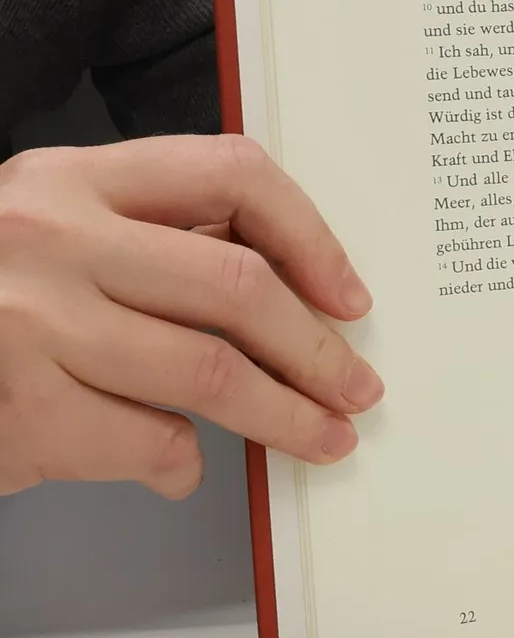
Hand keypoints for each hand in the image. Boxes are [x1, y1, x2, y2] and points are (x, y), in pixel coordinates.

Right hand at [0, 136, 380, 498]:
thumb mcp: (58, 232)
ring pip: (209, 374)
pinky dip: (179, 461)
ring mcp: (28, 323)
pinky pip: (144, 440)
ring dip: (284, 417)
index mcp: (73, 176)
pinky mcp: (16, 407)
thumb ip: (156, 242)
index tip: (348, 297)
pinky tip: (183, 464)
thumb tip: (296, 290)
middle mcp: (51, 236)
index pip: (231, 173)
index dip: (311, 236)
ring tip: (320, 437)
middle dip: (315, 349)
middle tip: (356, 388)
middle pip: (237, 287)